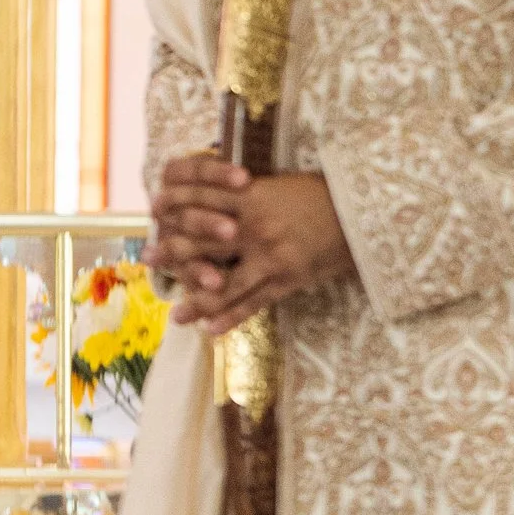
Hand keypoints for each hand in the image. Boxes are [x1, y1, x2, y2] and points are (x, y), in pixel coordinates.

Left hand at [147, 162, 353, 335]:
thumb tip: (218, 197)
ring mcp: (271, 257)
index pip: (202, 200)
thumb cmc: (324, 195)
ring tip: (177, 314)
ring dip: (197, 301)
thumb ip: (250, 194)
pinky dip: (230, 318)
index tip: (155, 209)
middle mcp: (256, 228)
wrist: (363, 213)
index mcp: (253, 197)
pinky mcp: (287, 279)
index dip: (176, 205)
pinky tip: (212, 329)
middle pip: (203, 244)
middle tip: (150, 259)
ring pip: (224, 284)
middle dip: (174, 253)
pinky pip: (253, 303)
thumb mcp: (283, 185)